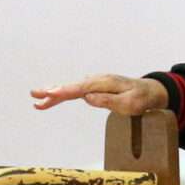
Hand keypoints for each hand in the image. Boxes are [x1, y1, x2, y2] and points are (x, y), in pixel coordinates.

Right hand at [28, 74, 169, 114]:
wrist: (150, 91)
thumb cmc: (141, 99)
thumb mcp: (129, 104)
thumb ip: (108, 100)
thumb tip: (88, 98)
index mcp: (104, 83)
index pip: (80, 89)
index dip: (64, 91)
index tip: (50, 94)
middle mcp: (97, 81)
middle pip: (71, 87)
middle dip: (52, 91)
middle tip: (34, 96)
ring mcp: (95, 84)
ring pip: (71, 89)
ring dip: (54, 94)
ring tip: (37, 101)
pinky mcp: (95, 88)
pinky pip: (76, 92)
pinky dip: (63, 95)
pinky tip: (52, 98)